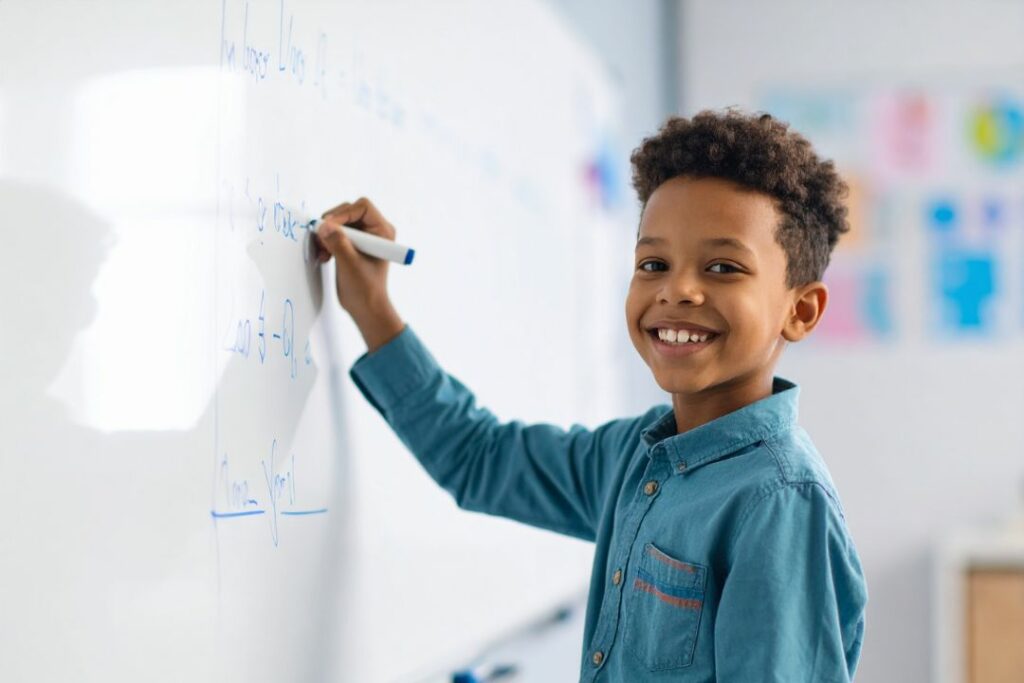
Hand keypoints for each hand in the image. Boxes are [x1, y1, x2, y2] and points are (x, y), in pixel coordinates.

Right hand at [314, 197, 395, 318]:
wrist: (365, 307)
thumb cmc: (365, 289)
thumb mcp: (350, 265)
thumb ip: (338, 243)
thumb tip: (324, 225)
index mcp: (383, 231)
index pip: (362, 208)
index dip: (343, 214)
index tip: (328, 227)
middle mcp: (374, 230)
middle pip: (348, 212)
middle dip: (332, 224)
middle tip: (321, 239)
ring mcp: (363, 237)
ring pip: (338, 222)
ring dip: (326, 234)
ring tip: (322, 252)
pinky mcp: (352, 244)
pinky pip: (335, 233)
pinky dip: (326, 241)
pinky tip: (324, 256)